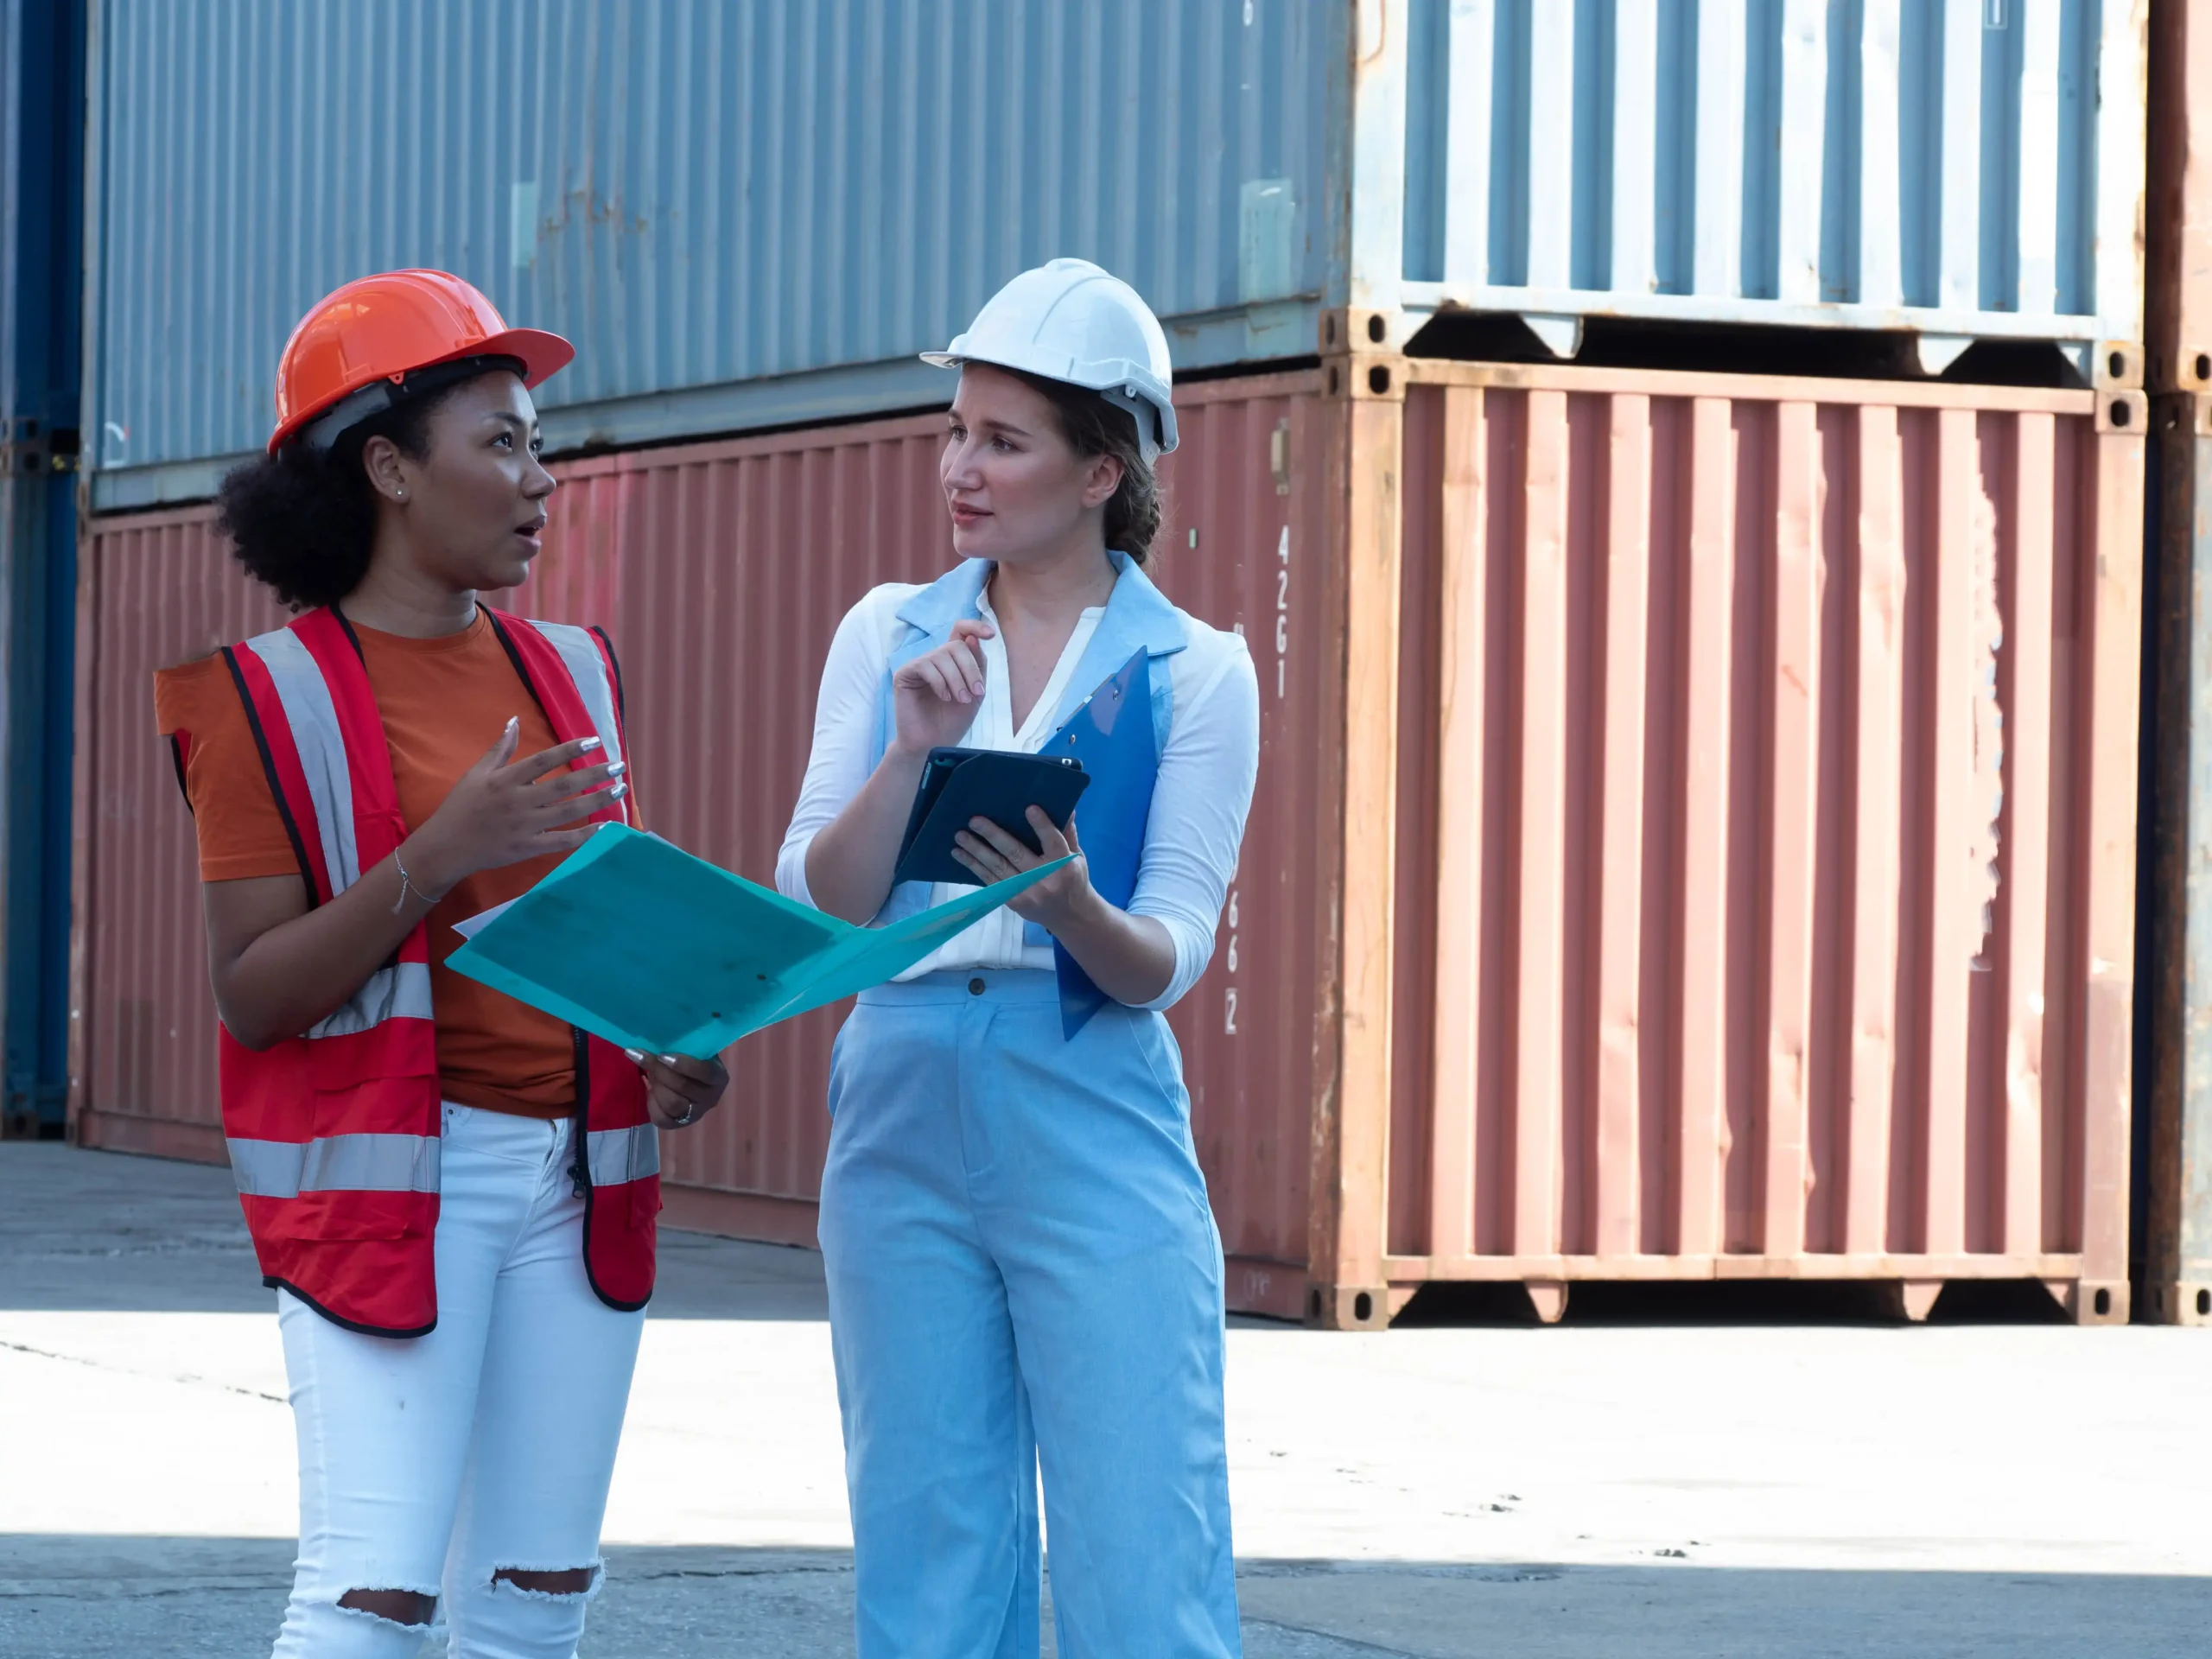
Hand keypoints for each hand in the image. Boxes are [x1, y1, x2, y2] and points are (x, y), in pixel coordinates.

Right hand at [410, 718, 624, 891]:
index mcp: (506, 780)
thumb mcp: (476, 773)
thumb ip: (499, 749)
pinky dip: (585, 835)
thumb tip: (514, 720)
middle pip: (564, 785)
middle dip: (595, 775)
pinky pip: (562, 840)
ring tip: (620, 790)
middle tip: (619, 766)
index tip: (594, 742)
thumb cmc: (461, 806)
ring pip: (569, 811)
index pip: (545, 760)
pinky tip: (606, 826)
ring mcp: (526, 826)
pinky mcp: (529, 847)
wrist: (446, 847)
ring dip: (598, 801)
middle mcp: (519, 801)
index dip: (570, 749)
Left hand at [624, 1048, 729, 1129]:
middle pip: (683, 1087)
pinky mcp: (680, 1124)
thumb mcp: (696, 1049)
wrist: (693, 1079)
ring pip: (672, 1104)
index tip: (662, 1054)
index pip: (704, 1072)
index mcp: (719, 1077)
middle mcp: (711, 1098)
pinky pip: (662, 1119)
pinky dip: (651, 1103)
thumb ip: (685, 1045)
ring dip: (656, 1086)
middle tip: (642, 1056)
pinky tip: (650, 1089)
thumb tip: (658, 1037)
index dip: (683, 1064)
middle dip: (659, 1071)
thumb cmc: (693, 1058)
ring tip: (648, 1073)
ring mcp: (696, 1114)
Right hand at [891, 618, 994, 756]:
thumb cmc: (953, 721)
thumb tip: (972, 638)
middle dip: (970, 669)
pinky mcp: (904, 674)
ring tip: (961, 699)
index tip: (991, 634)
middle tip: (976, 693)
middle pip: (957, 645)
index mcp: (952, 661)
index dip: (975, 626)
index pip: (960, 632)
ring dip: (957, 679)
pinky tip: (944, 698)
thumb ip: (977, 665)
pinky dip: (940, 682)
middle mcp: (934, 659)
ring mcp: (919, 665)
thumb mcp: (975, 692)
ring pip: (943, 655)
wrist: (934, 744)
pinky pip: (926, 666)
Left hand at [950, 808, 1093, 929]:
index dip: (1041, 826)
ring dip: (976, 851)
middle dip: (993, 836)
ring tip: (960, 836)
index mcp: (1064, 865)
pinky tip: (960, 854)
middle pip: (1016, 854)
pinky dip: (975, 867)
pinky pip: (991, 881)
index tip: (1029, 808)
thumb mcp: (1077, 857)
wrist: (1070, 918)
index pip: (1053, 842)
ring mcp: (1026, 892)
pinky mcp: (1013, 901)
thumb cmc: (1073, 880)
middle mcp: (1044, 879)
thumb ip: (1068, 833)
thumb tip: (1068, 807)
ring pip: (998, 868)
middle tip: (974, 820)